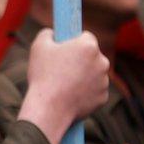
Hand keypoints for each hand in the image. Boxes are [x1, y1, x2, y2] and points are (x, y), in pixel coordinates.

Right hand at [19, 29, 108, 143]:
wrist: (49, 109)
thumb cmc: (43, 76)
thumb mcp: (38, 46)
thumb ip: (48, 33)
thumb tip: (53, 33)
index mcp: (88, 45)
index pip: (86, 36)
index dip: (73, 42)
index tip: (65, 48)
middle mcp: (102, 61)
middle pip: (92, 55)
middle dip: (80, 59)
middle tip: (62, 67)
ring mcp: (104, 81)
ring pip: (94, 73)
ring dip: (83, 75)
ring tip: (64, 83)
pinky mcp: (103, 97)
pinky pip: (94, 90)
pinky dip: (85, 92)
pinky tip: (70, 95)